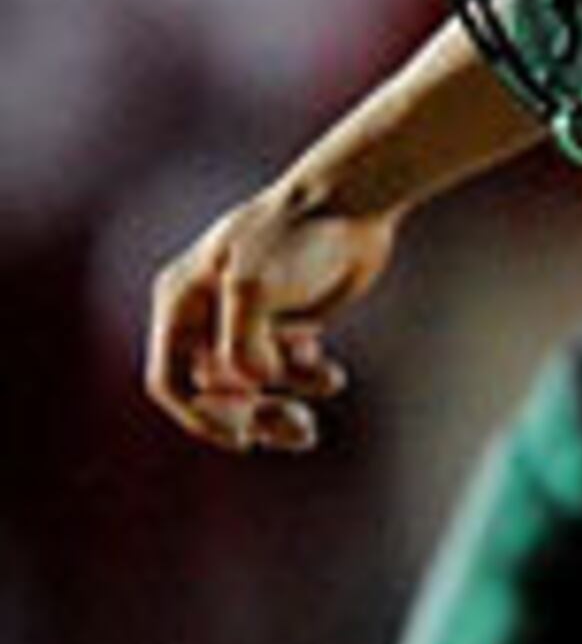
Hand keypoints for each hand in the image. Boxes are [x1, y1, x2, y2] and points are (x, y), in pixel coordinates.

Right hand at [142, 186, 394, 451]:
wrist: (350, 206)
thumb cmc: (297, 239)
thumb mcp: (256, 285)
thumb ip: (243, 337)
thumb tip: (251, 383)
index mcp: (182, 302)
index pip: (170, 380)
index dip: (201, 417)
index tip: (242, 438)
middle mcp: (208, 313)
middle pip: (215, 391)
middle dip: (254, 416)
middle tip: (300, 430)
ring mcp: (247, 319)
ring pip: (253, 386)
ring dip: (284, 405)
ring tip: (325, 395)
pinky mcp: (286, 321)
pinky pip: (285, 371)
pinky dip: (306, 380)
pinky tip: (329, 370)